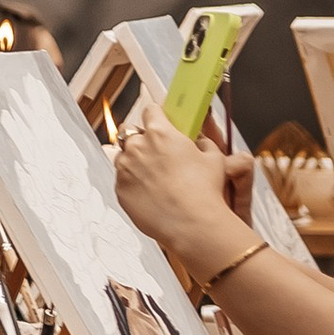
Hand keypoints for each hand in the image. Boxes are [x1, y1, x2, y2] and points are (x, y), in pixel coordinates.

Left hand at [113, 106, 249, 281]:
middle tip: (153, 151)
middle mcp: (138, 146)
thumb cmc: (204, 192)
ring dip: (133, 160)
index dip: (156, 115)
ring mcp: (125, 168)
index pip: (150, 110)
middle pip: (129, 131)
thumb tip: (199, 142)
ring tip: (152, 176)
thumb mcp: (214, 158)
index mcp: (161, 133)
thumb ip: (202, 143)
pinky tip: (148, 192)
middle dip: (140, 137)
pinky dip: (131, 182)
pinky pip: (121, 179)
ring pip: (122, 155)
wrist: (191, 224)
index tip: (158, 120)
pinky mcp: (120, 189)